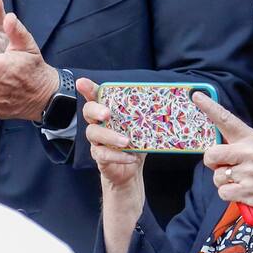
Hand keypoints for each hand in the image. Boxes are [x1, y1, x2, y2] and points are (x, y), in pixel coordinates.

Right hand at [79, 77, 144, 193]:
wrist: (131, 169)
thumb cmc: (136, 142)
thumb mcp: (143, 126)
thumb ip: (147, 114)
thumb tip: (171, 99)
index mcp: (108, 112)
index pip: (95, 97)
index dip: (87, 89)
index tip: (82, 82)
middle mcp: (98, 123)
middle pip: (87, 111)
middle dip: (95, 110)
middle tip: (107, 114)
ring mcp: (96, 140)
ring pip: (93, 133)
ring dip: (109, 136)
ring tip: (126, 141)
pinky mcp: (99, 156)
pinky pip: (102, 154)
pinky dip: (117, 156)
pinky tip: (130, 157)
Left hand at [197, 92, 252, 212]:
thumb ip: (239, 146)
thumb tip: (215, 149)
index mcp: (251, 139)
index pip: (227, 120)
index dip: (210, 107)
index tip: (196, 95)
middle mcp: (249, 153)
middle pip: (211, 155)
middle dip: (213, 163)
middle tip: (226, 166)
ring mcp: (248, 172)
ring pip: (216, 177)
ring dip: (225, 182)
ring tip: (243, 180)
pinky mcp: (248, 191)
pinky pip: (223, 193)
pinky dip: (230, 194)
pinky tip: (244, 191)